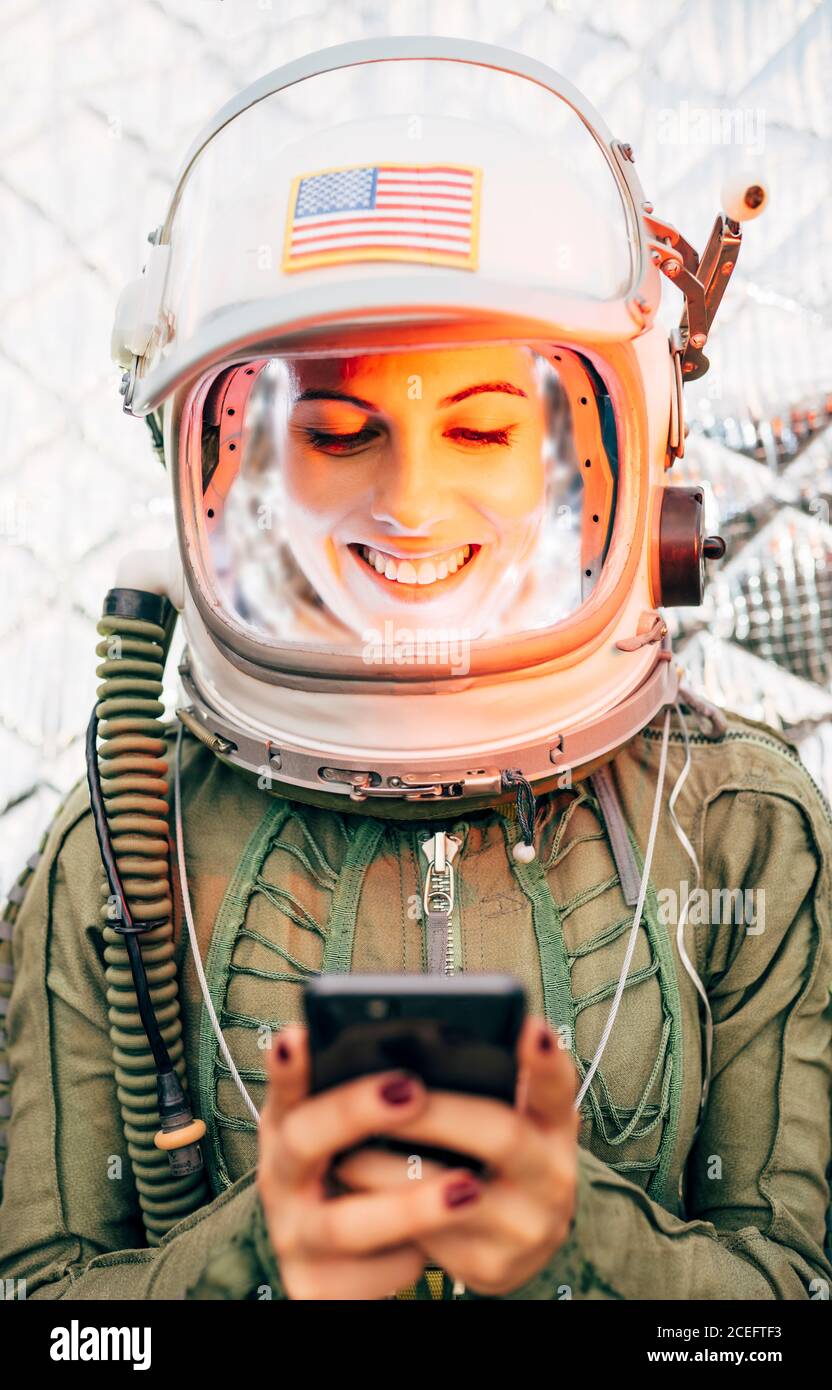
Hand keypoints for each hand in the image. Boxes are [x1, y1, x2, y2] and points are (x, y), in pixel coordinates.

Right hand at [256, 1026, 509, 1298]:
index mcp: (288, 1128)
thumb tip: (428, 1046)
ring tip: (465, 1188)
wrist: (340, 1266)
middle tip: (411, 1089)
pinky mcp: (317, 1287)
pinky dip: (406, 1260)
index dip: (286, 1068)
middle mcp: (280, 1179)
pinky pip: (367, 1277)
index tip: (298, 1035)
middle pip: (304, 1141)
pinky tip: (435, 1248)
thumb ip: (376, 1096)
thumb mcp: (355, 1136)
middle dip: (355, 1112)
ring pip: (344, 1223)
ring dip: (407, 1205)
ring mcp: (295, 1236)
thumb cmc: (358, 1176)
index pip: (283, 1089)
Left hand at [333, 1017, 578, 1295]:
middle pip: (501, 1135)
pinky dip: (386, 1205)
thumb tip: (427, 1033)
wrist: (517, 1239)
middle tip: (389, 1091)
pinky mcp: (488, 1264)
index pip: (558, 1087)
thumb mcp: (514, 1116)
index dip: (546, 1060)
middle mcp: (552, 1177)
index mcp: (556, 1127)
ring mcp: (524, 1227)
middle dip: (437, 1113)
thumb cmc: (500, 1155)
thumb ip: (492, 1080)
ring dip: (393, 1168)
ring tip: (349, 1143)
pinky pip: (428, 1234)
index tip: (530, 1027)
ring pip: (453, 1193)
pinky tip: (352, 1183)